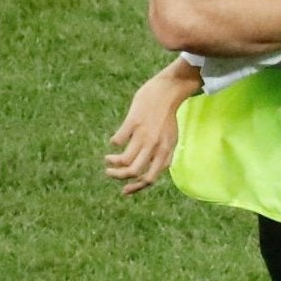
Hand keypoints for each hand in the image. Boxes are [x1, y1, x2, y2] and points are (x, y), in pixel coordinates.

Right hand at [105, 64, 201, 194]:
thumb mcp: (172, 139)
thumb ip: (165, 156)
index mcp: (165, 152)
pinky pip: (119, 140)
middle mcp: (155, 146)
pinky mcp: (133, 122)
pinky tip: (115, 141)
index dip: (135, 188)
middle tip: (109, 173)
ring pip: (124, 160)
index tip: (124, 189)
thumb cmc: (168, 116)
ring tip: (108, 159)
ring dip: (112, 162)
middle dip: (118, 176)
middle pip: (133, 172)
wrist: (168, 91)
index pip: (149, 179)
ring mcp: (144, 135)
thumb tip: (153, 174)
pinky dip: (114, 143)